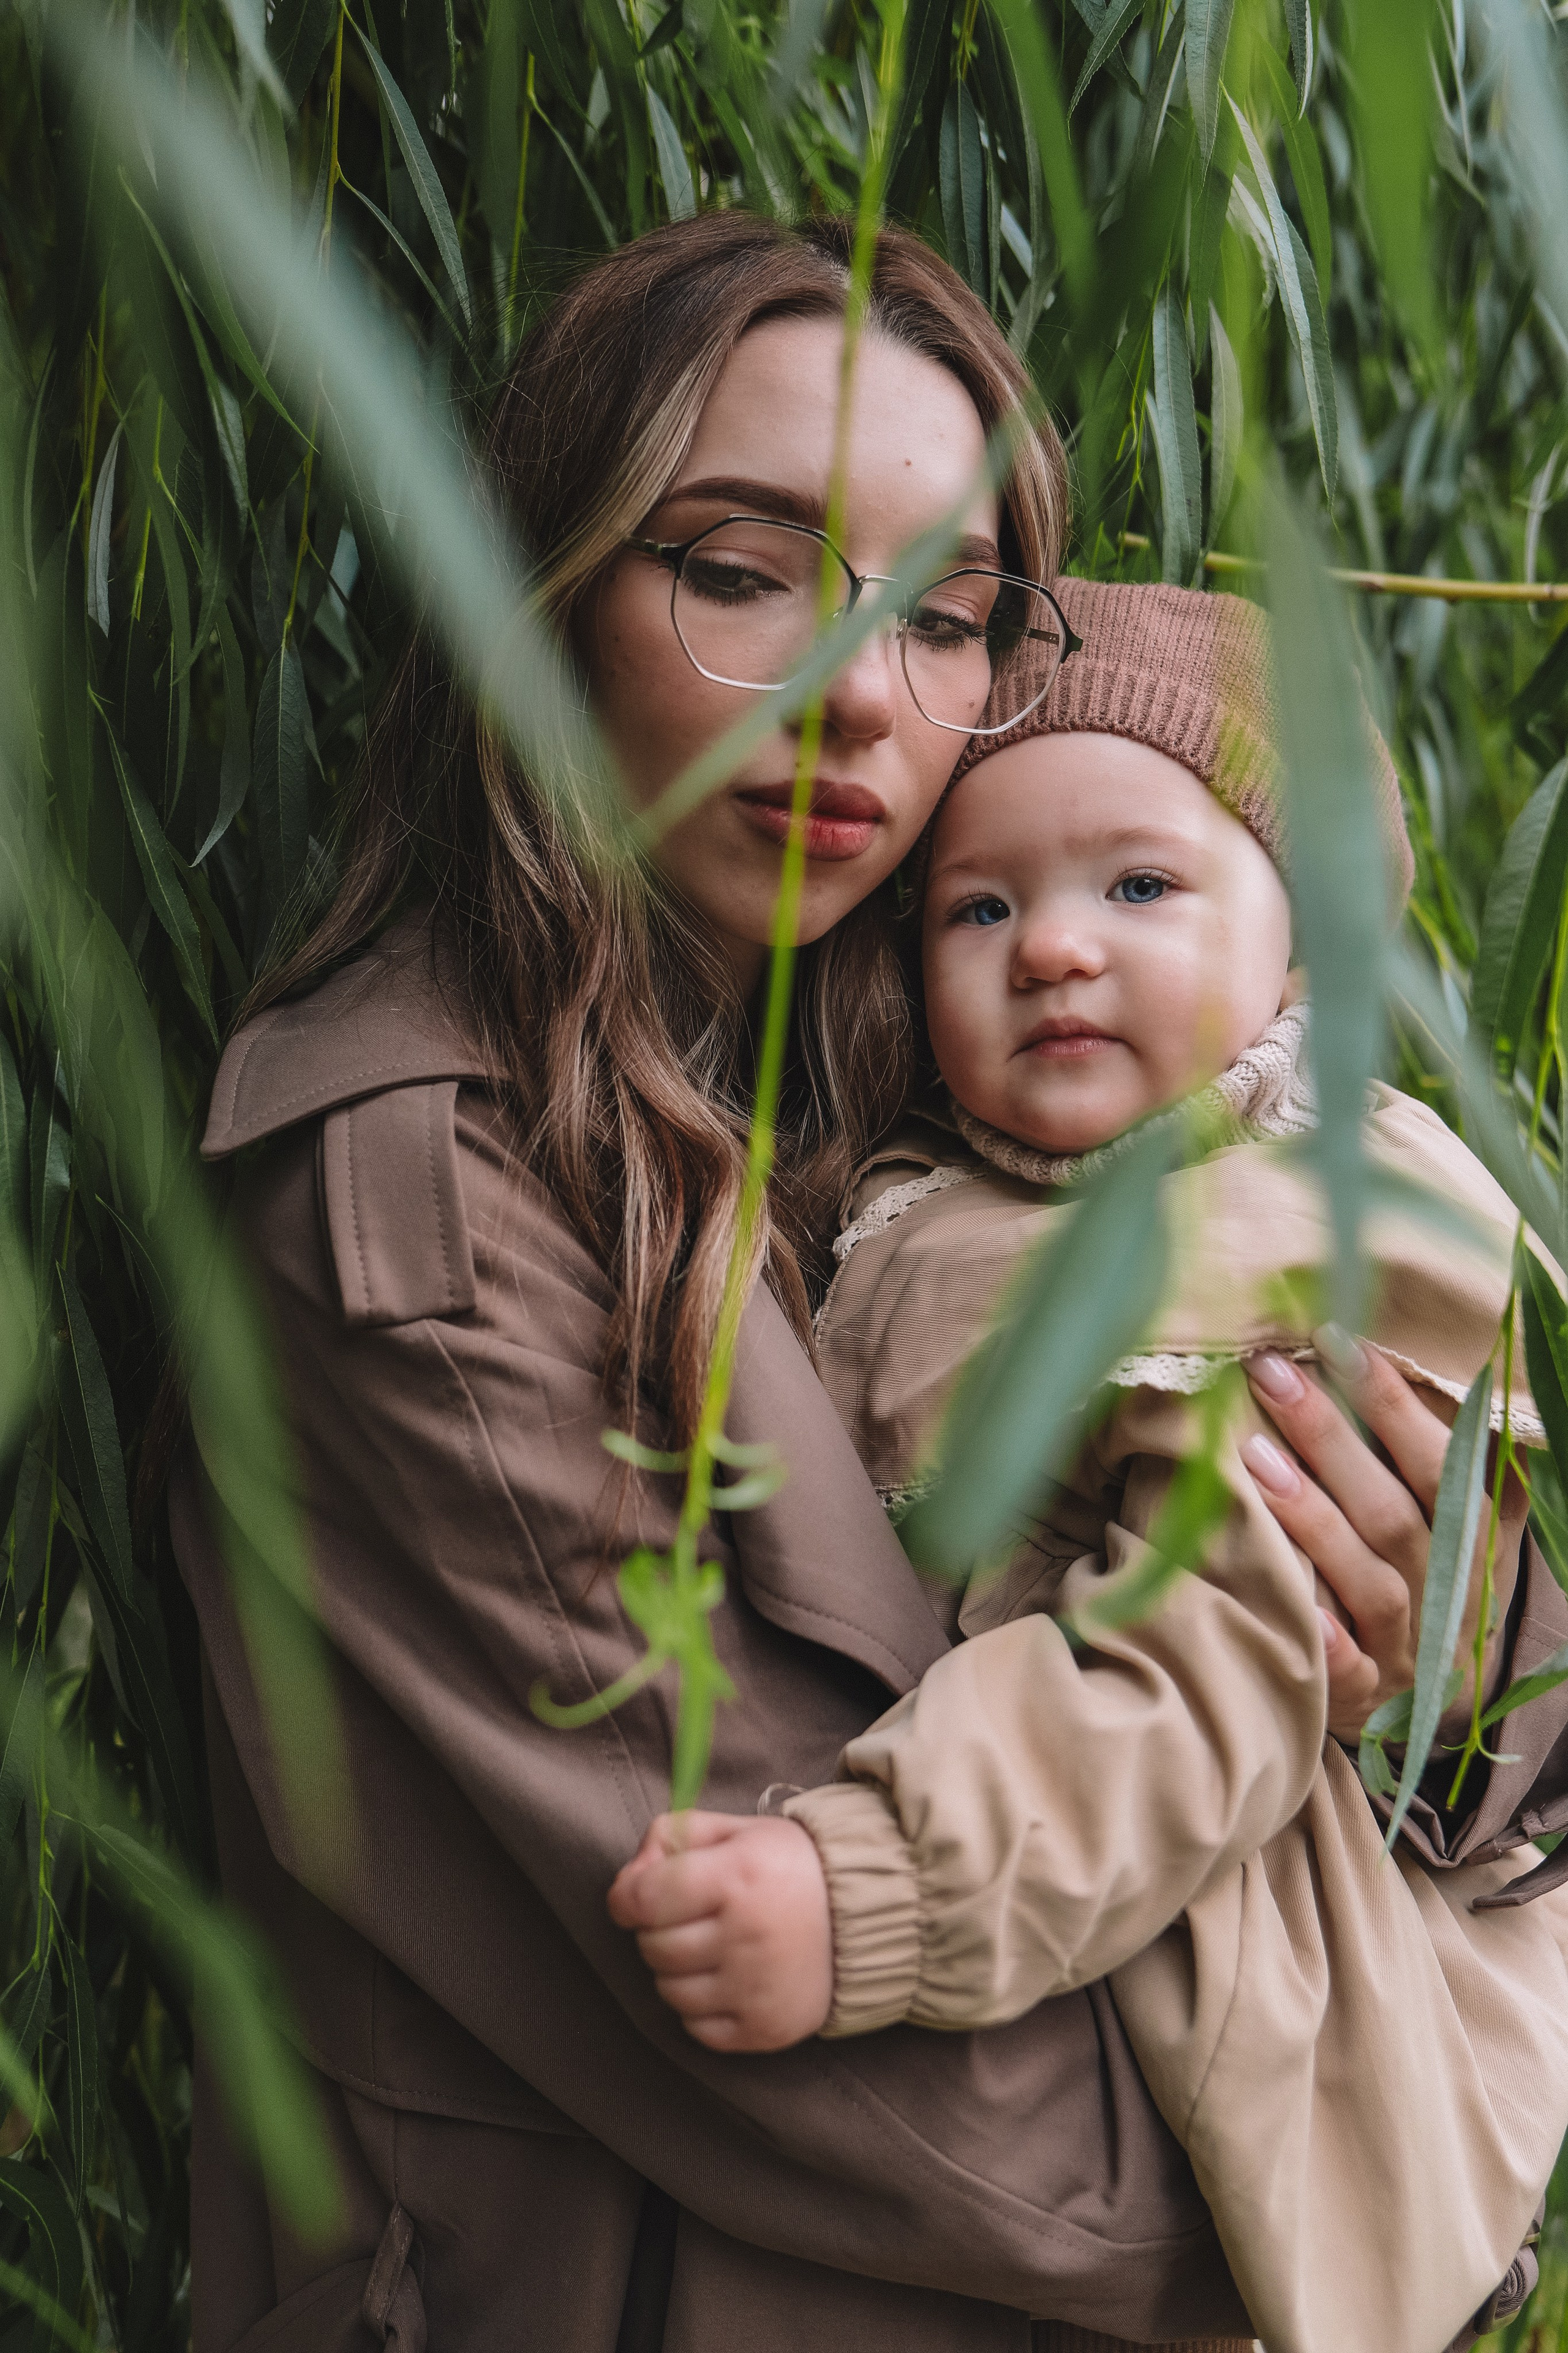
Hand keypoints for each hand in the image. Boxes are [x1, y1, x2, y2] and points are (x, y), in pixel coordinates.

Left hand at [607, 1811, 833, 2052]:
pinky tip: (727, 1980)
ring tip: (711, 1948)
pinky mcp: (767, 2028)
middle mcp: (747, 1934)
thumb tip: (627, 1883)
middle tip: (690, 1918)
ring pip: (669, 1991)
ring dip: (677, 1971)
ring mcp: (757, 1987)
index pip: (643, 1899)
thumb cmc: (787, 1866)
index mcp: (738, 1875)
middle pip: (653, 1946)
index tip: (635, 1897)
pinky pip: (697, 2030)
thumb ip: (671, 1838)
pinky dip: (700, 2009)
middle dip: (658, 1930)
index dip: (627, 1898)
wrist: (867, 1914)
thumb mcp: (734, 1831)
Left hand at [1242, 1329, 1525, 1744]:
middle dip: (1333, 1437)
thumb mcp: (1457, 1524)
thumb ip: (1456, 1462)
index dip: (1394, 1402)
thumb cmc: (1426, 1579)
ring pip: (1371, 1582)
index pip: (1442, 1462)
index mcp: (1472, 1538)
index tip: (1335, 1339)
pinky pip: (1350, 1671)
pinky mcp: (1366, 1698)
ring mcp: (1408, 1648)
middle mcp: (1446, 1591)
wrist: (1425, 1701)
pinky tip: (1296, 1608)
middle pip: (1396, 1513)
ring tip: (1253, 1455)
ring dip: (1316, 1520)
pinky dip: (1328, 1643)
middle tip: (1272, 1373)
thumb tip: (1450, 1372)